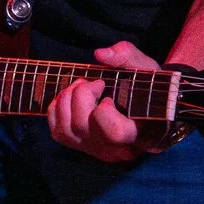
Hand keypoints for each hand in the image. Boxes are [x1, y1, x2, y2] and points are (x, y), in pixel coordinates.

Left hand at [46, 40, 167, 163]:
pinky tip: (70, 97)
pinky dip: (57, 109)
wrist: (145, 104)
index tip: (108, 94)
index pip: (116, 133)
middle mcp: (115, 149)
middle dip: (81, 95)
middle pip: (82, 126)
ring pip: (65, 130)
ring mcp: (95, 149)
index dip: (105, 110)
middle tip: (94, 83)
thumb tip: (100, 54)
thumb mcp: (144, 67)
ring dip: (66, 100)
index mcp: (138, 133)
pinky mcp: (78, 145)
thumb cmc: (147, 87)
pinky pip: (57, 131)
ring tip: (81, 86)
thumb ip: (127, 56)